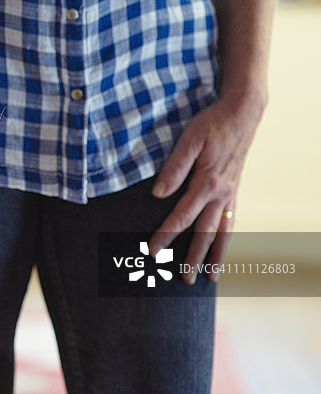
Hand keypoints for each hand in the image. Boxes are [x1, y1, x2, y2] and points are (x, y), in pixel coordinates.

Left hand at [148, 93, 264, 283]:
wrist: (242, 113)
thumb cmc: (212, 124)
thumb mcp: (188, 140)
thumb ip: (173, 168)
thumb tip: (158, 193)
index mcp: (207, 183)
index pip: (182, 216)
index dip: (165, 235)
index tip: (151, 251)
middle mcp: (222, 194)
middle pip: (206, 233)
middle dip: (193, 258)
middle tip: (183, 280)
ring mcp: (231, 193)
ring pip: (223, 232)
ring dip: (217, 256)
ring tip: (212, 278)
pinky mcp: (235, 190)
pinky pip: (232, 221)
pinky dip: (227, 239)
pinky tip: (223, 248)